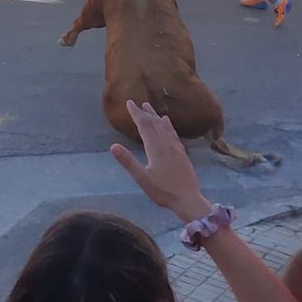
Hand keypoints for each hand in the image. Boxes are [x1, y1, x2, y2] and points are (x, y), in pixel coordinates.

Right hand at [110, 100, 212, 222]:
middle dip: (144, 112)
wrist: (188, 199)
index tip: (129, 103)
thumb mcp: (142, 179)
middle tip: (136, 103)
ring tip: (149, 107)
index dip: (136, 114)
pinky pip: (173, 133)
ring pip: (164, 127)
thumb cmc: (163, 191)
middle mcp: (166, 144)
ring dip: (155, 116)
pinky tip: (167, 122)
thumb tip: (113, 146)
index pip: (144, 126)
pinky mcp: (182, 153)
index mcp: (155, 148)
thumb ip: (128, 162)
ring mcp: (176, 147)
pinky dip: (168, 125)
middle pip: (154, 123)